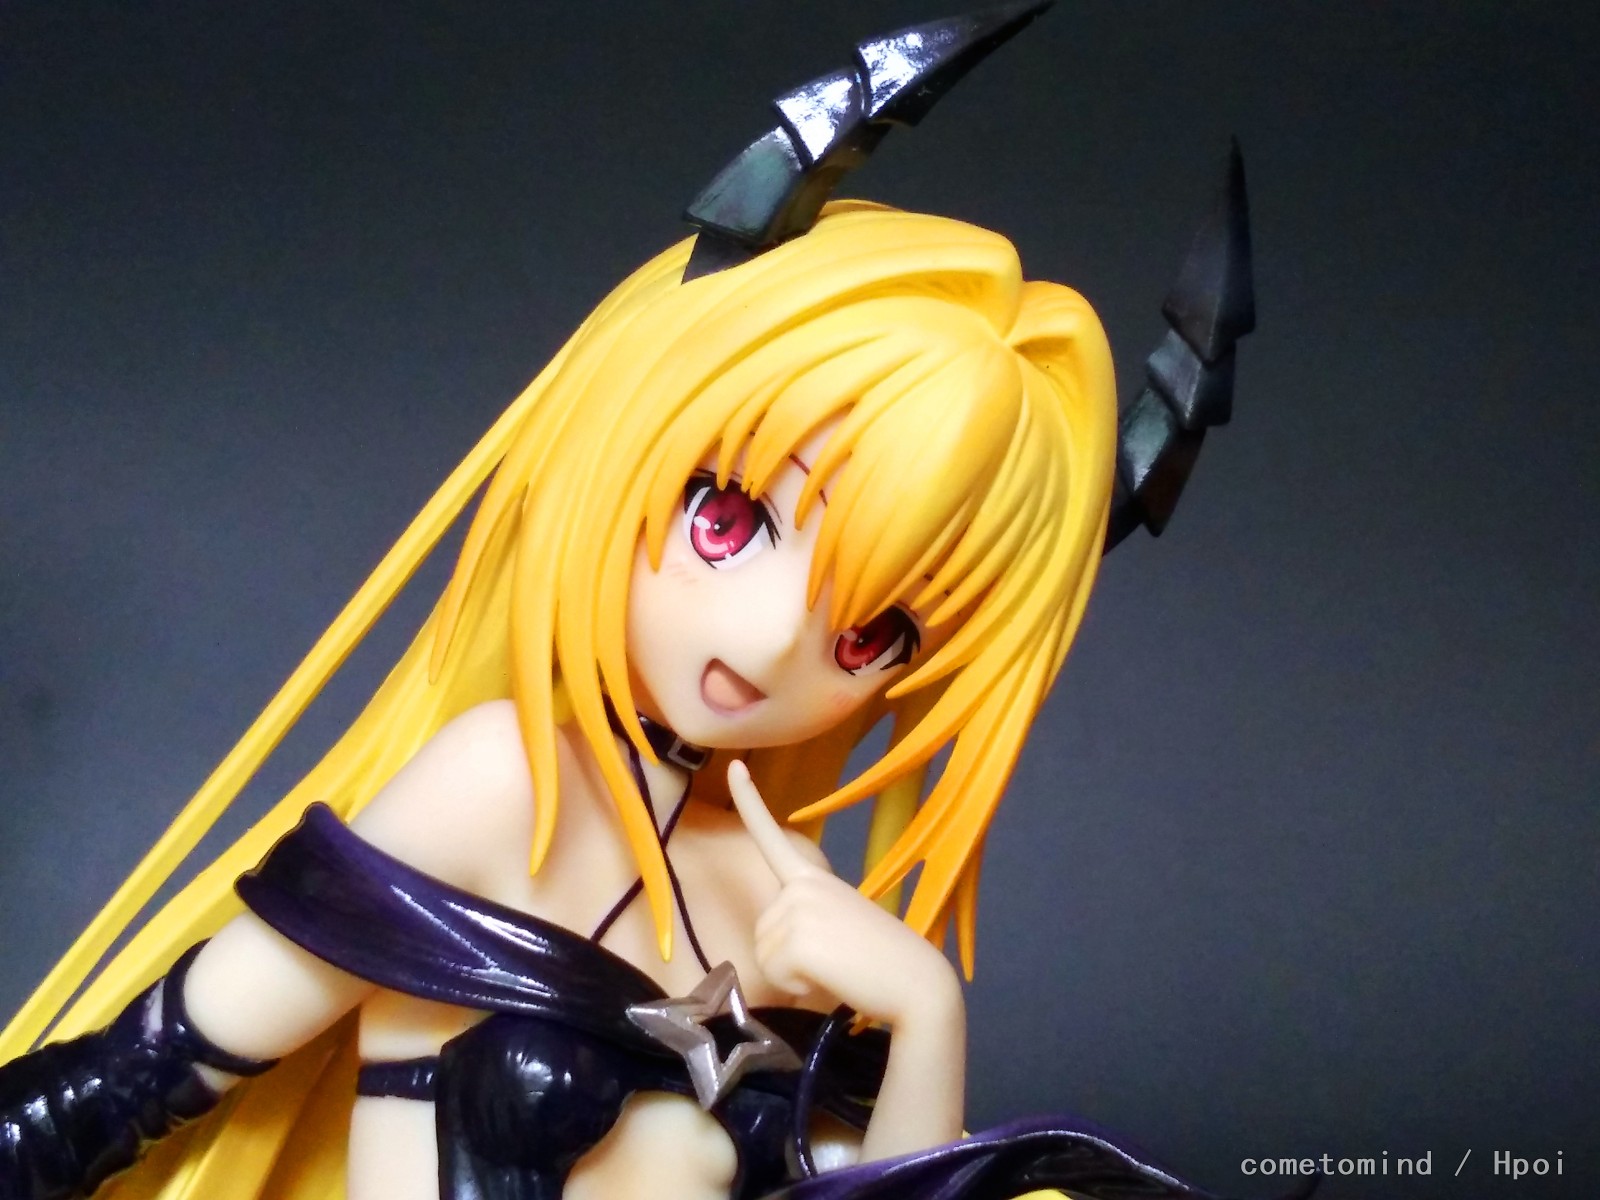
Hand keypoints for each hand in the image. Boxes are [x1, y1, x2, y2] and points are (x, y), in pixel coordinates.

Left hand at [728, 760, 961, 1028]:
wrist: (917, 983)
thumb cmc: (882, 962)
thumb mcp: (839, 926)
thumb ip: (808, 920)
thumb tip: (789, 943)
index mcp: (814, 878)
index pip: (771, 837)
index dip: (748, 801)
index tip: (734, 766)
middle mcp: (803, 883)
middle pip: (762, 932)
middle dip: (788, 958)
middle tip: (836, 960)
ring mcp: (799, 907)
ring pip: (764, 955)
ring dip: (793, 974)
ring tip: (837, 968)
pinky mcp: (797, 938)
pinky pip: (774, 973)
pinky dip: (796, 987)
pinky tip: (832, 979)